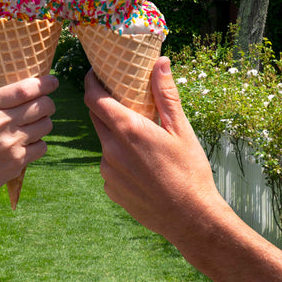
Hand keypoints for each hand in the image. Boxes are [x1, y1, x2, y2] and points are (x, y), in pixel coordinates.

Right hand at [0, 75, 57, 215]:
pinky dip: (38, 145)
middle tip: (44, 106)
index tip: (53, 81)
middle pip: (42, 105)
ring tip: (31, 127)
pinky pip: (42, 146)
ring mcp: (9, 143)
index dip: (44, 83)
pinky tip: (25, 146)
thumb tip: (31, 88)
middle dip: (48, 104)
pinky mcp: (17, 162)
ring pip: (46, 125)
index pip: (24, 89)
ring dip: (43, 124)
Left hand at [84, 57, 224, 245]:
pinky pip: (109, 165)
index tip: (95, 73)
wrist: (190, 219)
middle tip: (123, 101)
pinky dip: (119, 159)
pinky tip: (142, 166)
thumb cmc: (190, 171)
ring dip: (115, 135)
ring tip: (142, 140)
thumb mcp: (181, 129)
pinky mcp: (110, 189)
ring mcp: (108, 171)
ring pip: (104, 142)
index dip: (91, 82)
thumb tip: (160, 62)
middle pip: (97, 118)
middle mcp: (111, 149)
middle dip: (105, 106)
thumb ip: (165, 94)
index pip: (94, 98)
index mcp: (128, 130)